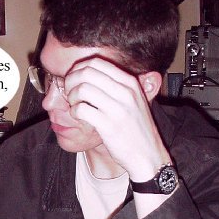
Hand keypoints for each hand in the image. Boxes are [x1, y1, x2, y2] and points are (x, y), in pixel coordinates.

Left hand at [65, 57, 169, 180]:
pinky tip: (77, 116)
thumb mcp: (134, 101)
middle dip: (72, 81)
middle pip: (87, 73)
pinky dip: (74, 112)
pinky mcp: (108, 126)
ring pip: (82, 89)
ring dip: (72, 97)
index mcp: (130, 83)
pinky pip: (81, 110)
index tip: (75, 80)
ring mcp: (117, 109)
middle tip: (70, 93)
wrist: (148, 156)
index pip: (97, 63)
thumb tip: (87, 73)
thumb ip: (117, 86)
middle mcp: (125, 93)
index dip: (79, 69)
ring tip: (74, 106)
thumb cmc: (137, 130)